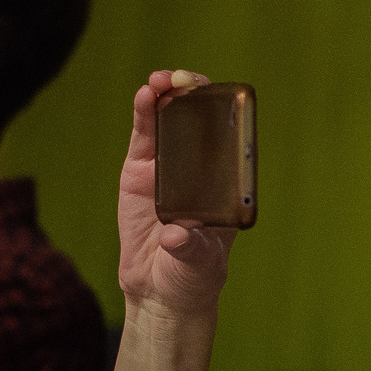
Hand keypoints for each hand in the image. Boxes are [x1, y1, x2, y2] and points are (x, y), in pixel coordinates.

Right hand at [116, 70, 237, 323]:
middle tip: (184, 82)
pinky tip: (145, 94)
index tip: (219, 95)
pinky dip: (145, 112)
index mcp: (225, 182)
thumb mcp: (197, 264)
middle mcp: (200, 167)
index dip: (225, 110)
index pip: (230, 137)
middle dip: (193, 93)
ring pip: (169, 120)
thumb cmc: (191, 274)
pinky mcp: (140, 170)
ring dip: (166, 95)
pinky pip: (144, 135)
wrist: (158, 289)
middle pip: (199, 119)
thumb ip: (189, 249)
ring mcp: (168, 164)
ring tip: (160, 81)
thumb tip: (176, 236)